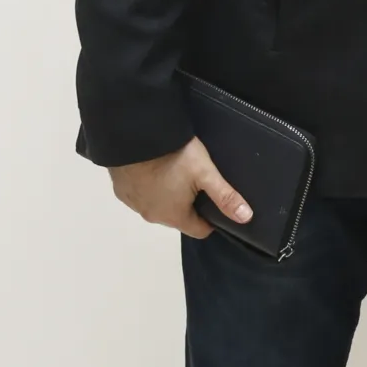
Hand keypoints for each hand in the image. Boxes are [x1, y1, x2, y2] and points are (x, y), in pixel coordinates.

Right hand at [108, 138, 250, 239]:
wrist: (134, 136)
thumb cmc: (173, 155)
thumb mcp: (205, 172)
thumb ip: (225, 195)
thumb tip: (246, 218)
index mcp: (174, 216)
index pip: (199, 230)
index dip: (211, 219)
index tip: (216, 201)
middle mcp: (152, 216)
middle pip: (179, 218)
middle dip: (190, 205)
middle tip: (196, 180)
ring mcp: (134, 204)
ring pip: (158, 206)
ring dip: (167, 196)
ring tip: (176, 172)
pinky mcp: (121, 191)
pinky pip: (141, 195)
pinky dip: (149, 188)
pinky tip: (154, 169)